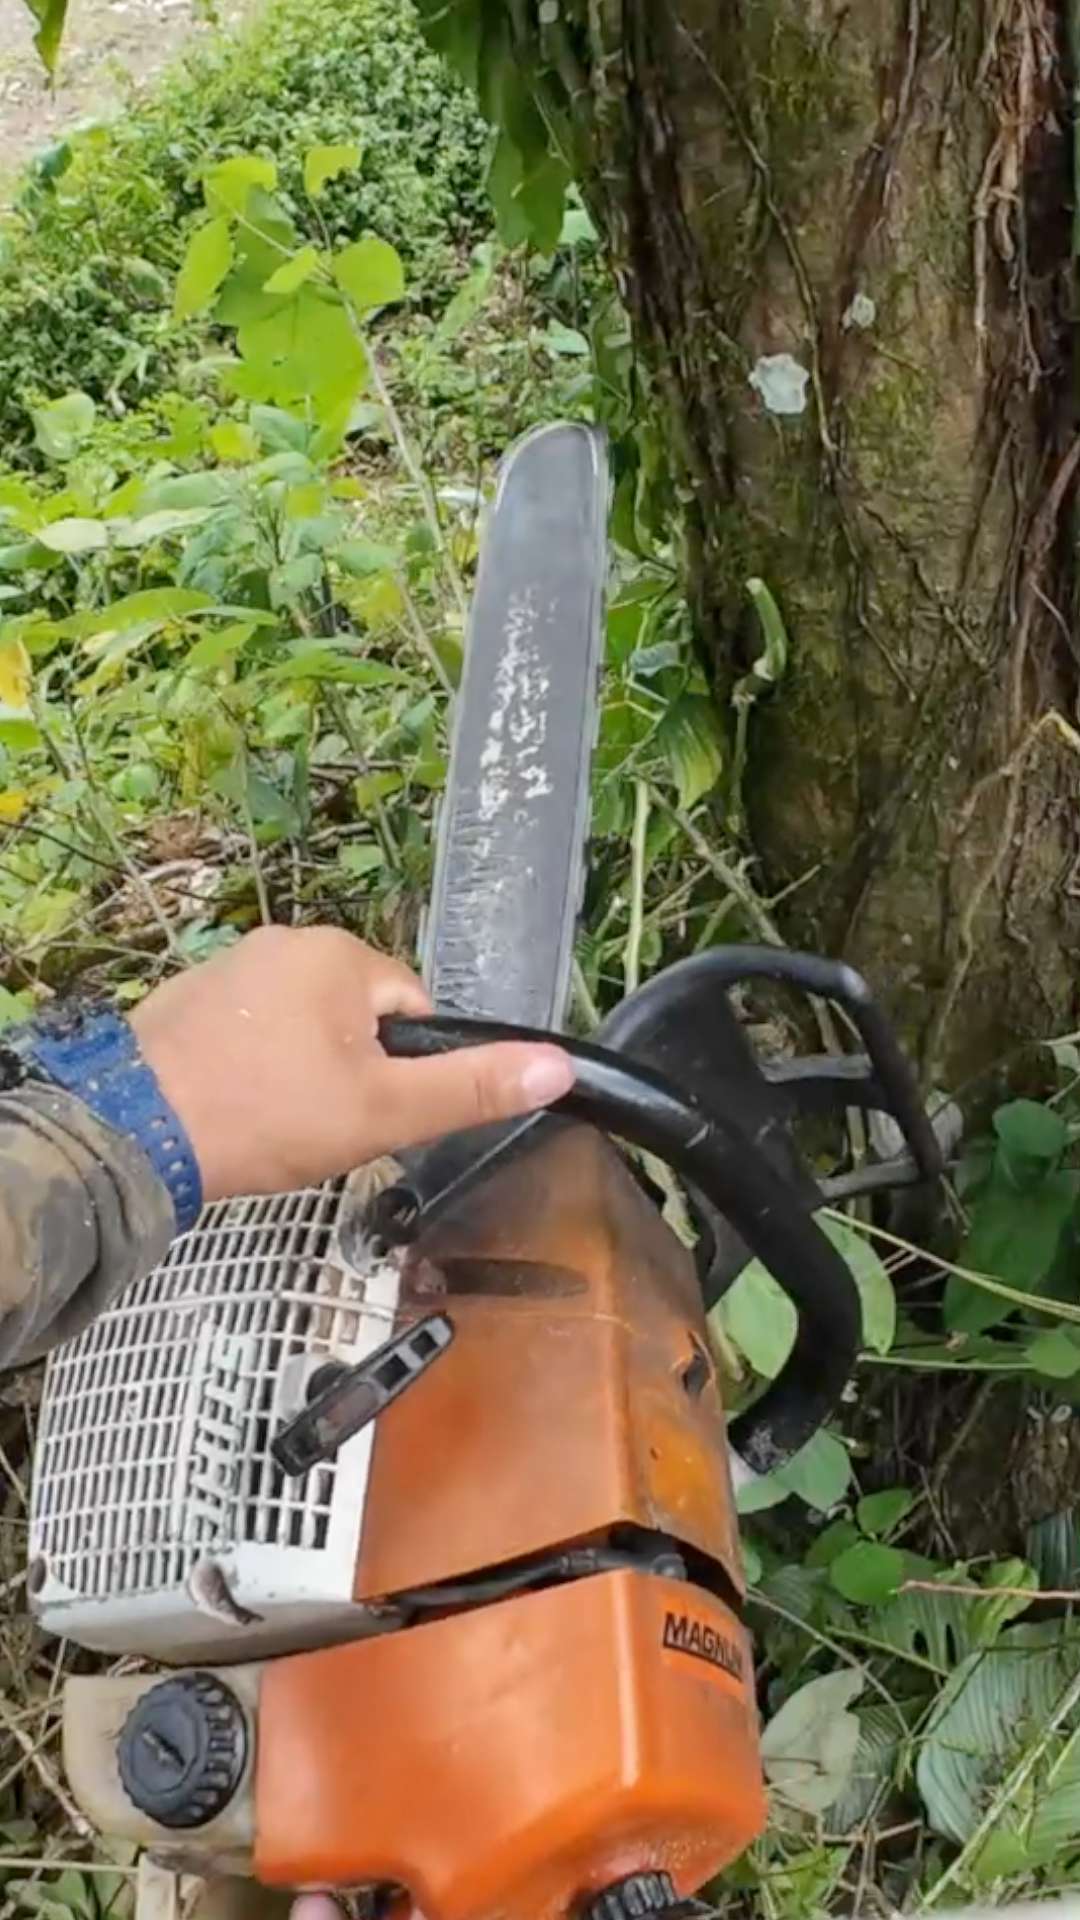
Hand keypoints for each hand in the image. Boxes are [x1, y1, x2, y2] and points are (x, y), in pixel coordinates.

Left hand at [129, 924, 574, 1202]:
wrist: (134, 1133)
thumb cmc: (267, 1116)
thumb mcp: (384, 1111)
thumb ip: (471, 1087)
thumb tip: (557, 1066)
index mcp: (338, 954)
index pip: (410, 1006)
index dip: (403, 1069)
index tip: (371, 1113)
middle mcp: (283, 942)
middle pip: (355, 1015)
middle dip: (349, 1070)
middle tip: (322, 1126)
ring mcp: (228, 968)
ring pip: (300, 1027)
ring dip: (301, 1071)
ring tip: (275, 1125)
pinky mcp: (185, 1000)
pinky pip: (249, 1033)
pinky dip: (252, 1069)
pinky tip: (236, 1112)